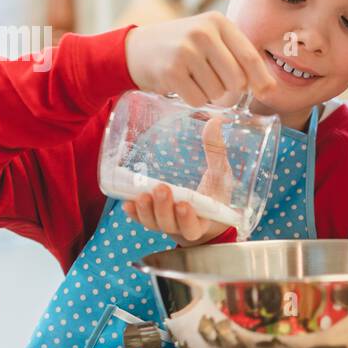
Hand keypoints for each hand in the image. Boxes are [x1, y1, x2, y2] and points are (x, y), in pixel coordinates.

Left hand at [123, 116, 236, 246]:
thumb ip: (216, 151)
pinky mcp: (152, 218)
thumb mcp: (220, 173)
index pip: (194, 226)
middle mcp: (182, 226)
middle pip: (169, 223)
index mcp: (203, 220)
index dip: (187, 219)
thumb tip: (215, 120)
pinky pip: (141, 219)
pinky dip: (134, 213)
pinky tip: (127, 204)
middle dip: (163, 208)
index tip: (184, 205)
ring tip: (143, 194)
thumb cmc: (214, 192)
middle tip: (161, 189)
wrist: (204, 210)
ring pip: (153, 222)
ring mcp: (165, 224)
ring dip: (146, 210)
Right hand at [124, 11, 276, 107]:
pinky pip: (198, 100)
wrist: (135, 49)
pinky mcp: (171, 71)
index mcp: (217, 22)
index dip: (261, 78)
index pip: (250, 56)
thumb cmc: (180, 47)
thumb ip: (236, 55)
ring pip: (218, 92)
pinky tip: (181, 85)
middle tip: (213, 81)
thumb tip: (269, 88)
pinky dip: (193, 99)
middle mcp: (203, 33)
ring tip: (192, 78)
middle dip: (230, 89)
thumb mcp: (208, 38)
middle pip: (237, 80)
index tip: (267, 92)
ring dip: (209, 93)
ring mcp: (186, 51)